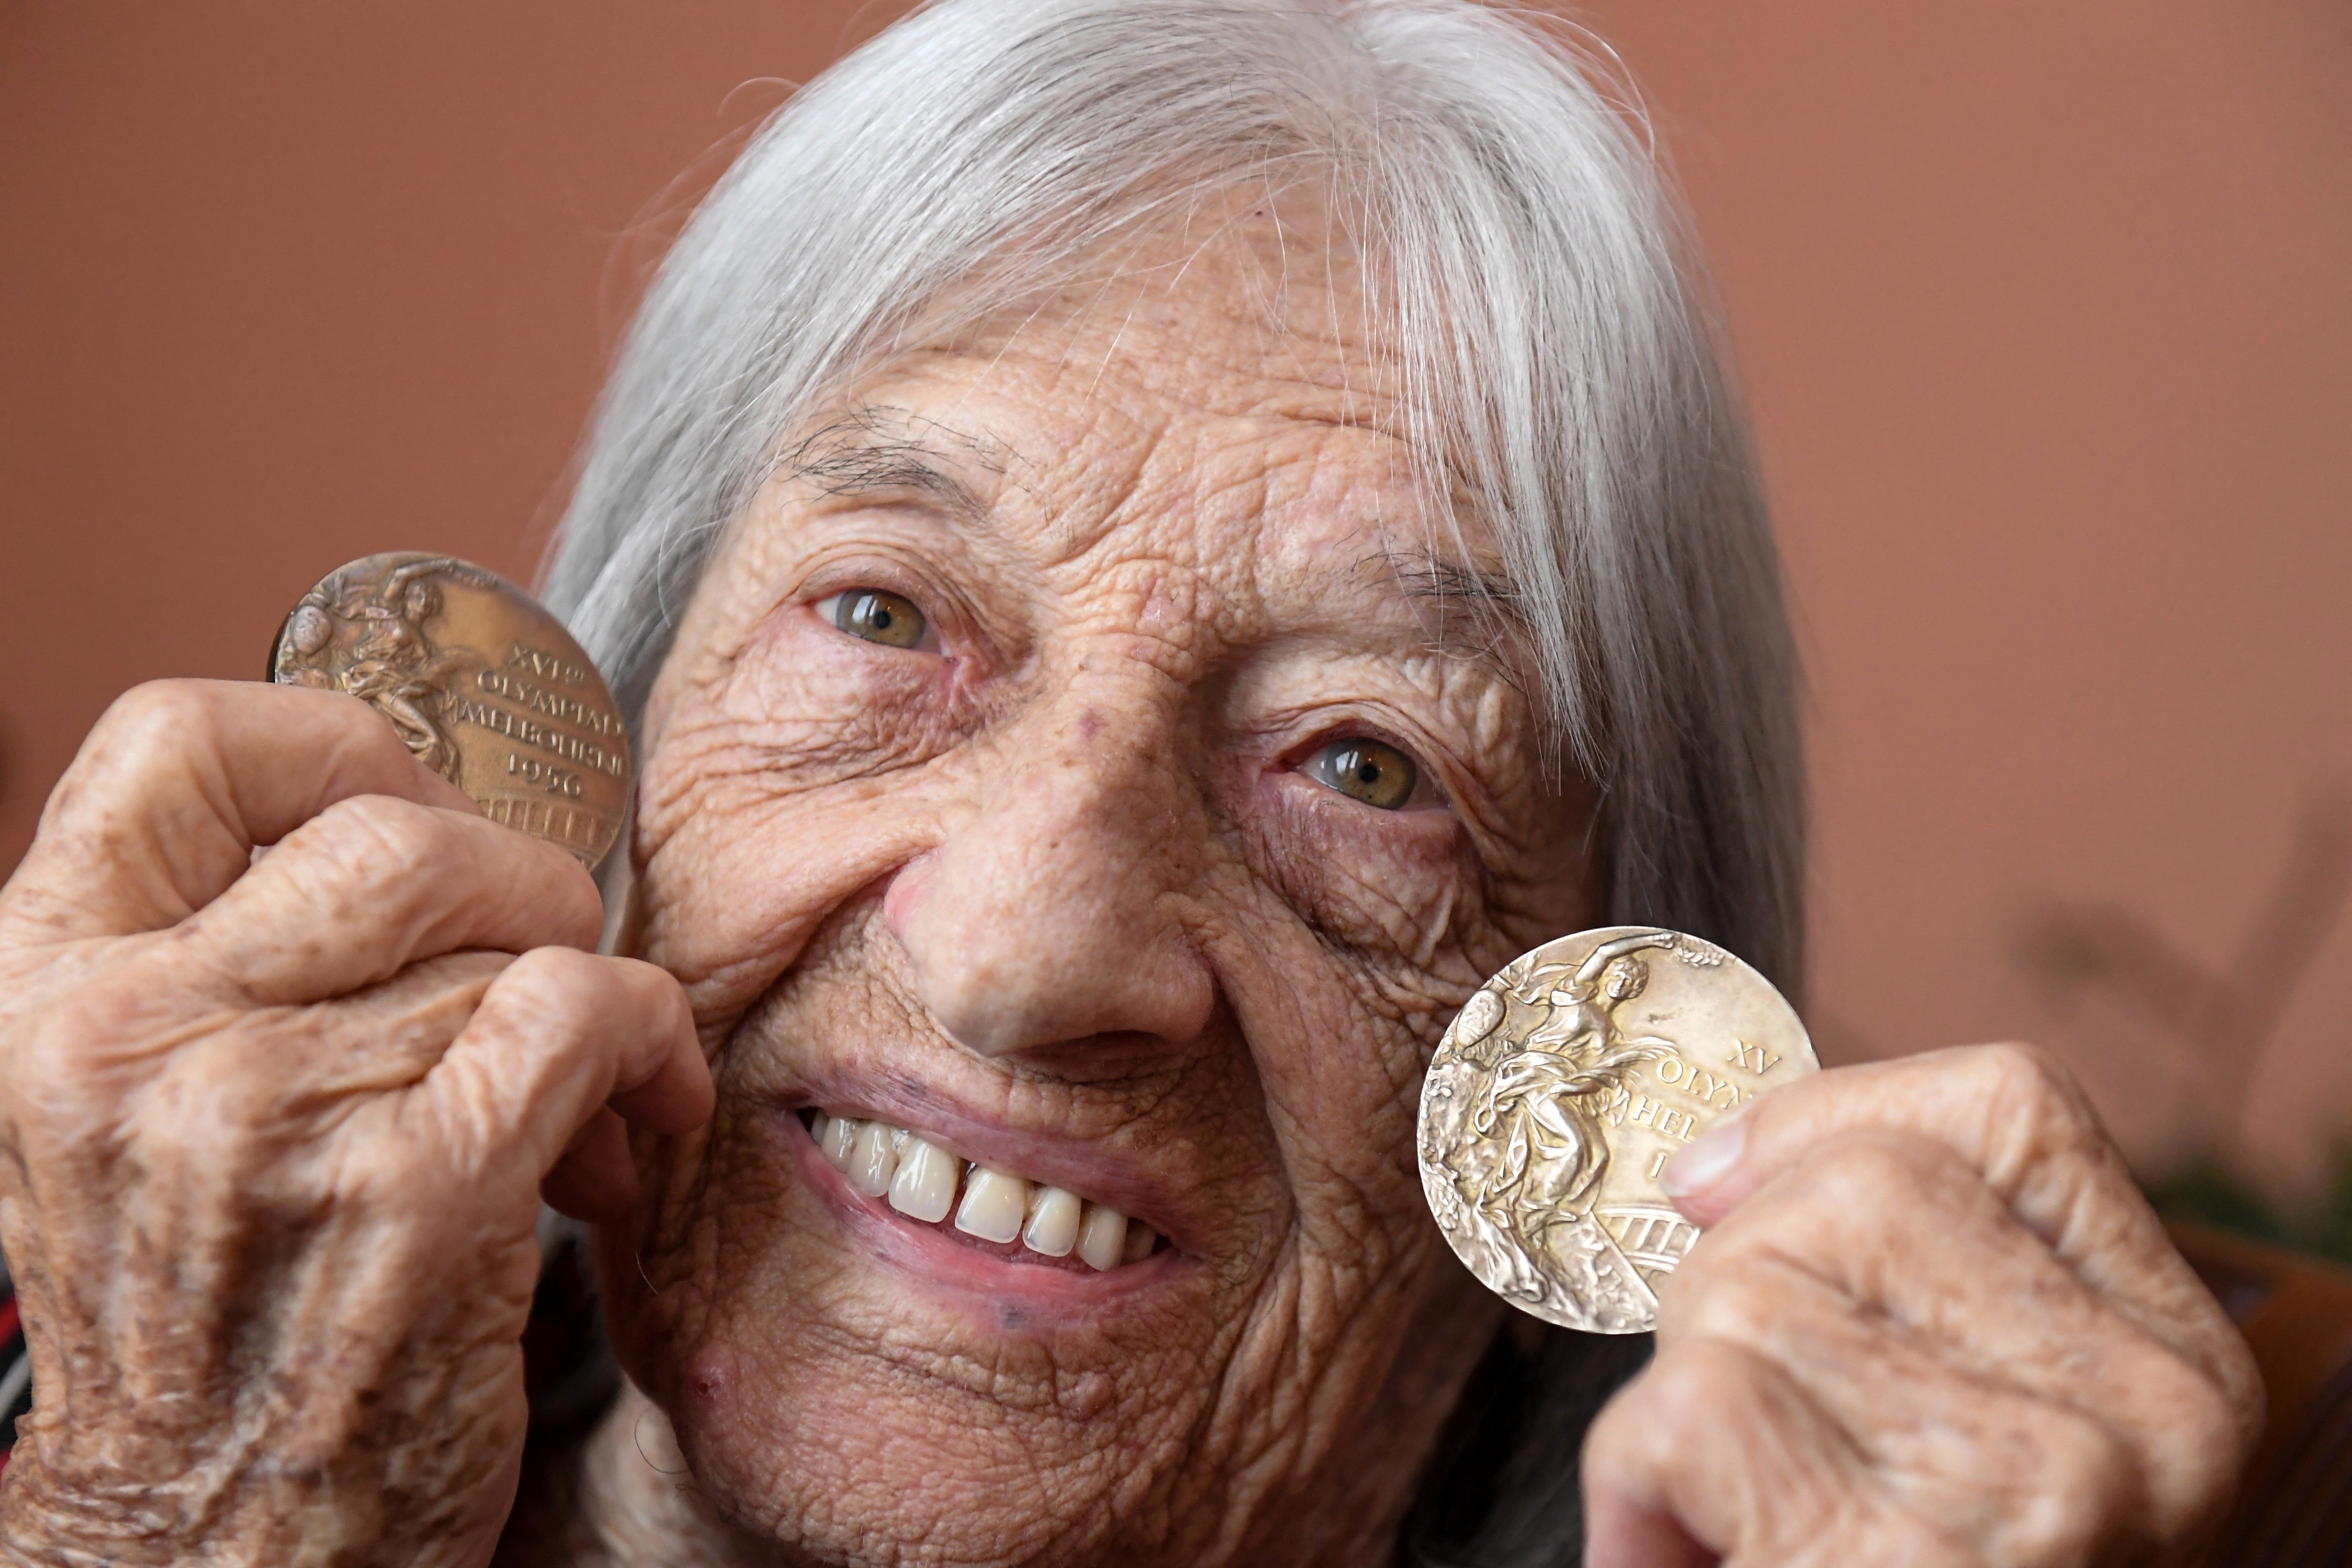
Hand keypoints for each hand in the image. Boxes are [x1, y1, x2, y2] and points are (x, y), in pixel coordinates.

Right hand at [0, 681, 711, 1567]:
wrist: (197, 1546)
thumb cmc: (206, 1313)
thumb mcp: (142, 1107)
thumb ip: (229, 960)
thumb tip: (427, 824)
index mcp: (45, 988)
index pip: (181, 740)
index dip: (338, 744)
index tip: (423, 813)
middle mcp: (134, 1038)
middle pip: (396, 830)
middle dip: (518, 881)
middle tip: (544, 957)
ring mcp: (269, 1113)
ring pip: (513, 940)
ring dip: (590, 1005)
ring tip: (583, 1102)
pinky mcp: (414, 1190)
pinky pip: (584, 1012)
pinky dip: (651, 1043)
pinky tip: (643, 1112)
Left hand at [1582, 1043, 2261, 1566]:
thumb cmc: (1899, 1567)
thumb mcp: (1965, 1423)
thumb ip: (1899, 1275)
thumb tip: (1709, 1162)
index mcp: (2178, 1368)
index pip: (2011, 1106)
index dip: (1828, 1124)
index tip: (1728, 1194)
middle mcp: (2140, 1425)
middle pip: (1843, 1191)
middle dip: (1730, 1292)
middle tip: (1750, 1439)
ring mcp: (2036, 1498)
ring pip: (1741, 1294)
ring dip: (1681, 1405)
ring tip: (1735, 1524)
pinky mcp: (1897, 1565)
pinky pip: (1685, 1412)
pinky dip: (1639, 1492)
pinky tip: (1684, 1564)